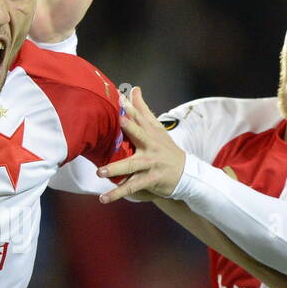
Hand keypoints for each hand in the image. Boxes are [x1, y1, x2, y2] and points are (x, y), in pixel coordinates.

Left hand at [96, 87, 186, 201]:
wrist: (186, 173)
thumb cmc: (165, 148)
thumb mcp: (156, 128)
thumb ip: (143, 109)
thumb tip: (134, 89)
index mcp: (151, 132)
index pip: (139, 116)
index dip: (129, 106)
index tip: (118, 97)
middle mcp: (150, 145)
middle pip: (139, 135)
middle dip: (129, 129)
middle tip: (116, 124)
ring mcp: (150, 163)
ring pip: (131, 166)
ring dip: (116, 169)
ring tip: (100, 172)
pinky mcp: (150, 179)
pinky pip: (132, 187)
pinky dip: (117, 193)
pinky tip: (104, 198)